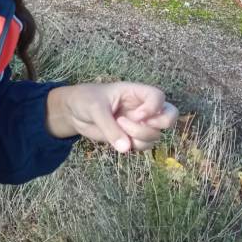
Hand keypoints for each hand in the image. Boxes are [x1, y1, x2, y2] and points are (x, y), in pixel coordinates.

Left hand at [46, 82, 178, 152]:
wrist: (72, 112)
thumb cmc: (84, 100)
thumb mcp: (94, 108)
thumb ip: (109, 127)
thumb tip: (125, 148)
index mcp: (135, 92)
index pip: (158, 96)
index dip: (154, 108)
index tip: (136, 115)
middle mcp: (141, 108)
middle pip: (169, 116)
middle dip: (159, 124)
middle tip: (140, 123)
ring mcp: (137, 123)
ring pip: (155, 135)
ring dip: (141, 137)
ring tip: (120, 127)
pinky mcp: (130, 137)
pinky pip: (143, 146)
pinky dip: (134, 146)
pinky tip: (118, 140)